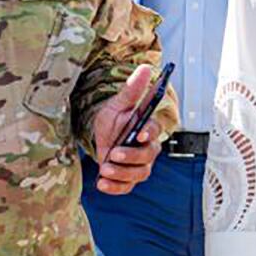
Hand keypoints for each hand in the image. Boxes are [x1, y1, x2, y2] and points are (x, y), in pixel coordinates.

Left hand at [90, 65, 165, 195]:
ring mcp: (139, 166)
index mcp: (147, 129)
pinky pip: (126, 187)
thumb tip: (145, 68)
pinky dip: (114, 188)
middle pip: (147, 157)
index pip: (154, 131)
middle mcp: (147, 149)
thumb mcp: (118, 104)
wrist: (101, 138)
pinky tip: (101, 183)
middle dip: (131, 157)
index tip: (139, 133)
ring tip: (105, 168)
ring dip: (122, 173)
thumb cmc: (114, 120)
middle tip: (114, 153)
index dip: (149, 133)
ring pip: (138, 174)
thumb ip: (132, 90)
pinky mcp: (128, 179)